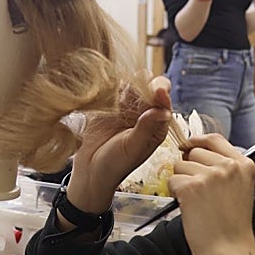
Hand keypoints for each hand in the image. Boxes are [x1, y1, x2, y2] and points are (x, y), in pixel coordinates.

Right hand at [66, 77, 173, 214]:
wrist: (90, 171)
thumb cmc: (115, 165)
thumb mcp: (132, 148)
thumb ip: (146, 128)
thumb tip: (164, 111)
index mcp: (157, 123)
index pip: (164, 100)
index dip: (161, 93)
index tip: (156, 91)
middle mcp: (144, 112)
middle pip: (150, 85)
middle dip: (144, 84)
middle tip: (132, 94)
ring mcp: (125, 106)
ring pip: (132, 82)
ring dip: (126, 84)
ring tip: (116, 98)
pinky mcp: (107, 103)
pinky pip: (112, 86)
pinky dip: (110, 85)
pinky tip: (105, 96)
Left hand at [168, 133, 254, 254]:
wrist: (229, 251)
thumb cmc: (232, 226)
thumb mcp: (239, 188)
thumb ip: (224, 168)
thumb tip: (194, 151)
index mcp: (243, 164)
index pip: (214, 139)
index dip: (197, 142)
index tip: (188, 147)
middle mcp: (228, 166)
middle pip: (193, 152)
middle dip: (189, 168)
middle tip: (198, 191)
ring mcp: (210, 175)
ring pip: (180, 166)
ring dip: (182, 182)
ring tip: (197, 202)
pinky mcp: (192, 187)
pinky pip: (172, 180)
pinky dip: (175, 194)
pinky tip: (189, 207)